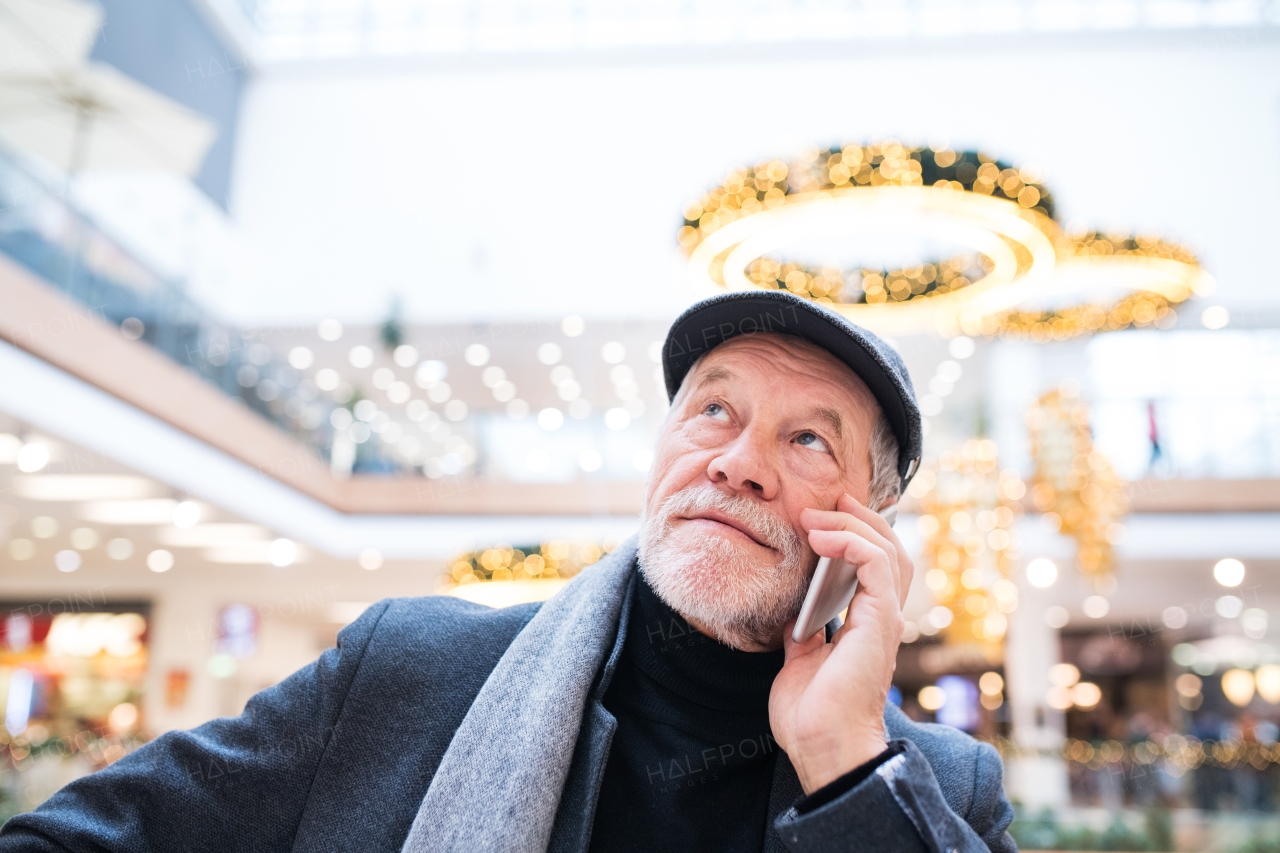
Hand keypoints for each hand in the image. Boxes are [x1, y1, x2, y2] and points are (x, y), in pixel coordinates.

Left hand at [768, 493, 913, 794]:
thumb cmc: (812, 714)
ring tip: (819, 515)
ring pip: (888, 550)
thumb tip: (791, 611)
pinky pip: (876, 563)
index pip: (877, 565)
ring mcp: (886, 618)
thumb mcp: (800, 659)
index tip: (825, 514)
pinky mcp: (881, 621)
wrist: (821, 746)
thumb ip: (804, 631)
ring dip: (853, 523)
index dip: (858, 533)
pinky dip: (852, 541)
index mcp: (868, 624)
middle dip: (861, 517)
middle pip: (890, 549)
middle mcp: (884, 617)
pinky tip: (822, 535)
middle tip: (830, 499)